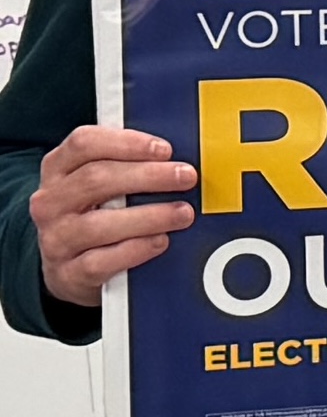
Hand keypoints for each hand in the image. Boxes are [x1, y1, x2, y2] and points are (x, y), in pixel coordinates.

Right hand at [31, 125, 193, 306]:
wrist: (69, 270)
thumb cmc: (95, 216)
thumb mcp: (102, 187)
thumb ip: (128, 168)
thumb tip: (176, 160)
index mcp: (57, 170)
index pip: (84, 144)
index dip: (126, 143)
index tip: (165, 149)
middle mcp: (50, 202)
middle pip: (95, 180)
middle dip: (148, 176)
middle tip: (186, 177)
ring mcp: (55, 239)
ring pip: (98, 224)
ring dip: (148, 217)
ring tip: (183, 213)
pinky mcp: (67, 273)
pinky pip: (100, 262)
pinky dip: (135, 250)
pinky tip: (161, 241)